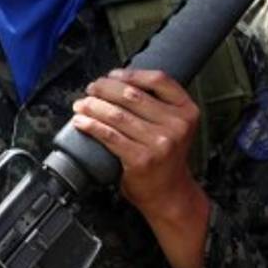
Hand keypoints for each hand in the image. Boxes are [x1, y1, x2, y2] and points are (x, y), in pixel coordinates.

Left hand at [72, 68, 210, 267]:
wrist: (169, 193)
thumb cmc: (166, 158)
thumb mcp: (174, 127)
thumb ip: (158, 106)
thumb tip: (117, 83)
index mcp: (186, 111)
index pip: (159, 80)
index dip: (131, 74)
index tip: (112, 75)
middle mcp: (176, 125)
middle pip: (132, 95)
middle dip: (104, 88)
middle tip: (91, 89)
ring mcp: (159, 143)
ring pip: (117, 115)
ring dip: (93, 106)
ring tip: (81, 104)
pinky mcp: (141, 158)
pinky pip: (109, 135)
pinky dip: (90, 125)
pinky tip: (81, 122)